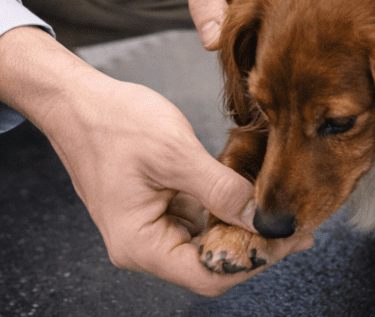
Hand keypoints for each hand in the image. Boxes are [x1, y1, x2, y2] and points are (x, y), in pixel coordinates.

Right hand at [0, 27, 312, 295]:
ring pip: (208, 243)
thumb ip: (222, 190)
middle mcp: (143, 245)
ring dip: (244, 229)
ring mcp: (151, 227)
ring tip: (283, 210)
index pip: (208, 275)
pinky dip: (227, 211)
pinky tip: (254, 195)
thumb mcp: (175, 153)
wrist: (77, 100)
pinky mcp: (158, 208)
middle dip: (255, 247)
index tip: (289, 238)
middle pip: (211, 264)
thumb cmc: (113, 122)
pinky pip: (199, 220)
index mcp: (140, 244)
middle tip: (297, 224)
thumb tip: (264, 219)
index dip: (253, 261)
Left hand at [138, 0, 311, 49]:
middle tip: (258, 50)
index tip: (263, 42)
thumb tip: (215, 43)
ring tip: (255, 44)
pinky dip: (265, 16)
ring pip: (291, 0)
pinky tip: (252, 34)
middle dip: (279, 22)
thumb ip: (206, 3)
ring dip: (273, 21)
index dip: (283, 16)